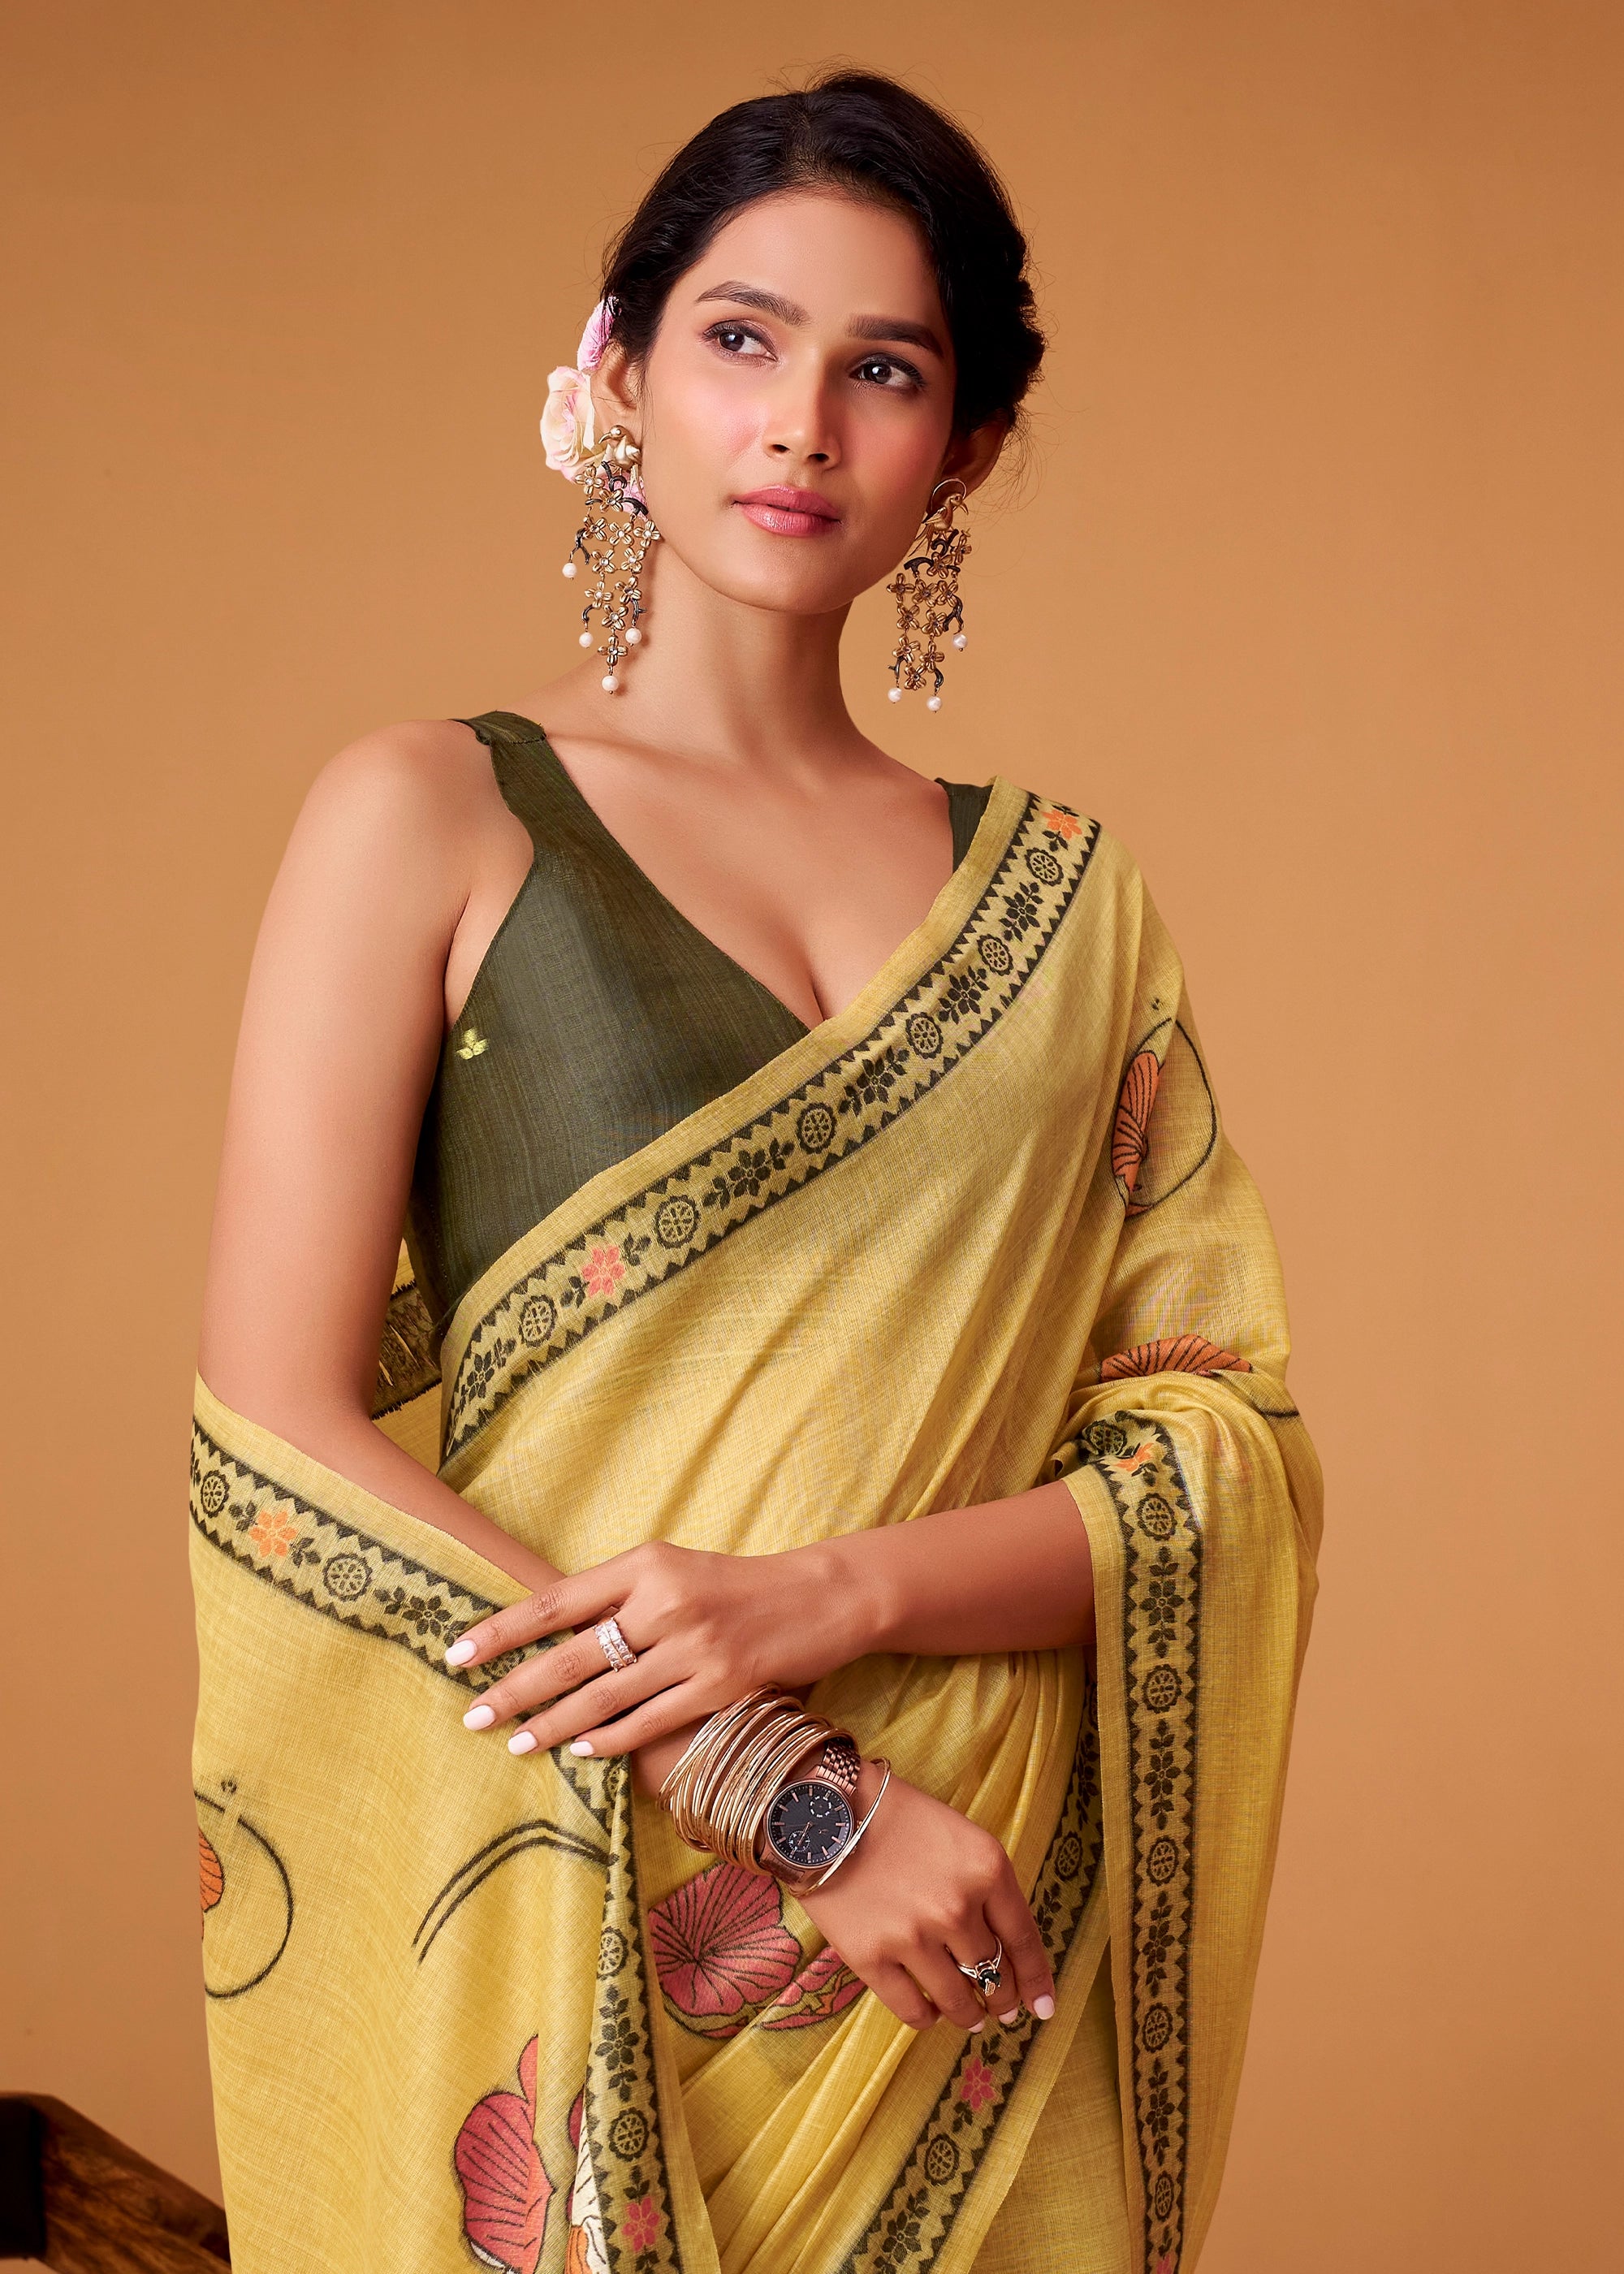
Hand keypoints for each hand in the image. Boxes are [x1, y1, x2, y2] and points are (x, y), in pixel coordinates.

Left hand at [445, 1538, 860, 1757]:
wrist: (819, 1597)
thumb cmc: (734, 1586)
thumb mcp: (674, 1570)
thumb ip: (619, 1596)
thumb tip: (548, 1632)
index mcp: (645, 1563)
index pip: (556, 1601)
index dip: (502, 1630)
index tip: (457, 1654)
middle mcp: (663, 1601)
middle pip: (570, 1655)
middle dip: (514, 1689)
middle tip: (472, 1715)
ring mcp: (693, 1646)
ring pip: (603, 1696)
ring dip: (553, 1724)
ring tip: (516, 1743)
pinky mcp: (721, 1685)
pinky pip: (649, 1721)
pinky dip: (610, 1739)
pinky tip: (581, 1750)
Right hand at [800, 1764, 1056, 2032]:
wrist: (826, 1810)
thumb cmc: (898, 1817)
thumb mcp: (960, 1838)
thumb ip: (987, 1888)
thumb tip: (1005, 1949)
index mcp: (986, 1869)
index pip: (1023, 1939)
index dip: (1036, 1980)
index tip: (1044, 2008)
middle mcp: (957, 1908)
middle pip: (992, 1974)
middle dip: (1002, 1999)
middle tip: (1003, 2010)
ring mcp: (913, 1937)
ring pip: (957, 2000)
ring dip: (969, 2015)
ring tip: (971, 2018)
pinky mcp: (871, 1958)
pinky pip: (912, 2010)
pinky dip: (927, 2018)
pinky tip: (931, 2013)